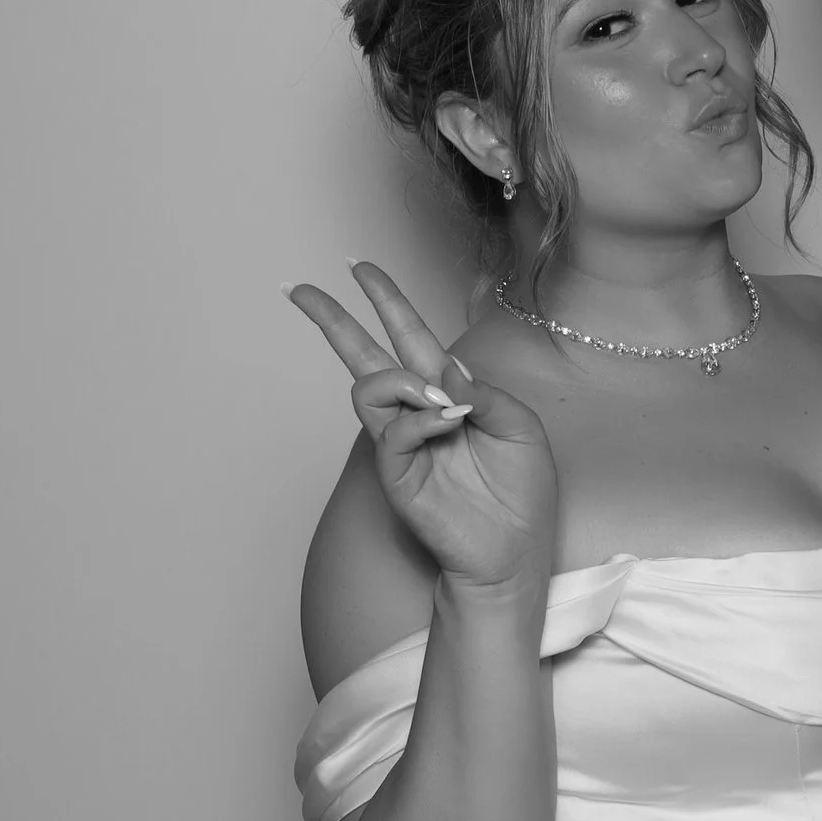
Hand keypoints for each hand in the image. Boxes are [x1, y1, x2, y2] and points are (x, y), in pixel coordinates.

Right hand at [288, 262, 556, 591]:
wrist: (513, 552)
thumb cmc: (520, 492)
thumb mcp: (520, 427)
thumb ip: (484, 392)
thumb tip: (443, 367)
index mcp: (447, 392)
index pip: (408, 338)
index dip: (385, 301)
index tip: (359, 268)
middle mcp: (416, 412)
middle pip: (362, 355)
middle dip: (333, 319)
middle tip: (300, 290)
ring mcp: (402, 443)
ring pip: (368, 385)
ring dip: (402, 379)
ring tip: (440, 400)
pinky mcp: (396, 473)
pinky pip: (391, 430)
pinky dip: (419, 418)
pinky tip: (446, 424)